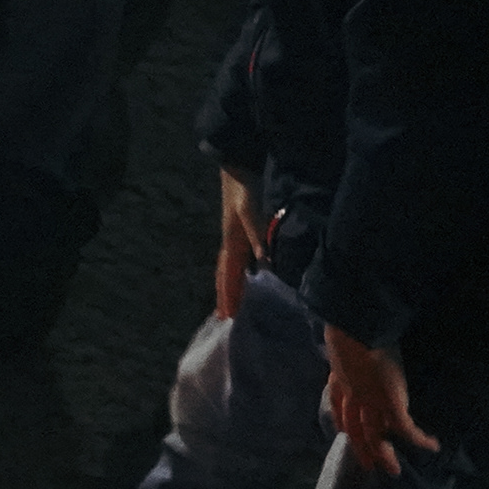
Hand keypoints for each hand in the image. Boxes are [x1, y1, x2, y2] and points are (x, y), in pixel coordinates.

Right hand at [213, 168, 269, 323]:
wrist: (236, 170)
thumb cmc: (244, 192)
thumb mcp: (251, 214)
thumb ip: (258, 238)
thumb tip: (265, 265)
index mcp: (232, 242)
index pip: (230, 275)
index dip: (230, 295)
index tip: (228, 317)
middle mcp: (230, 243)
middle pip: (224, 274)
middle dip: (224, 295)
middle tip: (222, 316)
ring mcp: (232, 237)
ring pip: (228, 267)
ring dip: (227, 284)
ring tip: (229, 300)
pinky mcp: (237, 232)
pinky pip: (234, 259)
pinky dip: (235, 271)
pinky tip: (246, 273)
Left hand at [321, 322, 439, 476]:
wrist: (356, 328)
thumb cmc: (351, 324)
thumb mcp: (346, 337)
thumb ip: (350, 343)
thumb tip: (356, 333)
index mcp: (341, 376)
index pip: (337, 403)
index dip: (340, 419)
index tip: (342, 431)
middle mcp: (353, 393)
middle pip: (354, 427)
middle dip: (361, 446)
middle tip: (368, 465)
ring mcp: (371, 402)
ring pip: (376, 436)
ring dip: (385, 454)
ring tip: (394, 469)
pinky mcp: (390, 403)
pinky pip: (406, 428)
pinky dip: (420, 438)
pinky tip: (432, 445)